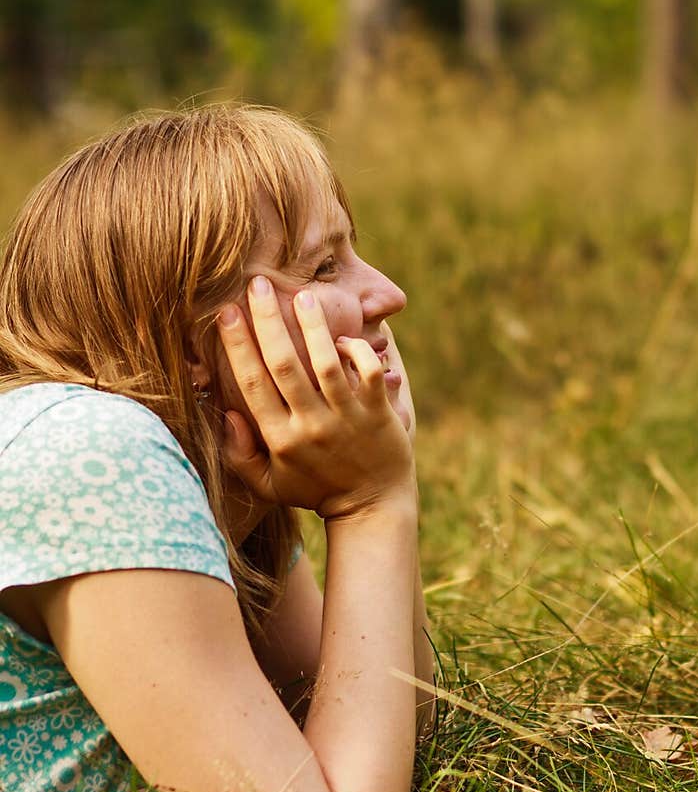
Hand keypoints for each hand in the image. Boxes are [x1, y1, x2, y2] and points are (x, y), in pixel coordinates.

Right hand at [216, 280, 414, 519]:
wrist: (372, 506)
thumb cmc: (315, 491)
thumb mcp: (269, 484)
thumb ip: (239, 454)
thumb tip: (225, 412)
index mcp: (280, 440)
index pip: (252, 385)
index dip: (237, 346)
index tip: (226, 313)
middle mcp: (311, 426)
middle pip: (284, 365)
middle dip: (267, 322)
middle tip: (257, 284)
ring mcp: (347, 418)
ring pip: (327, 363)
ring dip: (313, 326)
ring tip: (302, 295)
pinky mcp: (378, 412)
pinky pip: (369, 372)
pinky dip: (358, 351)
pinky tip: (344, 337)